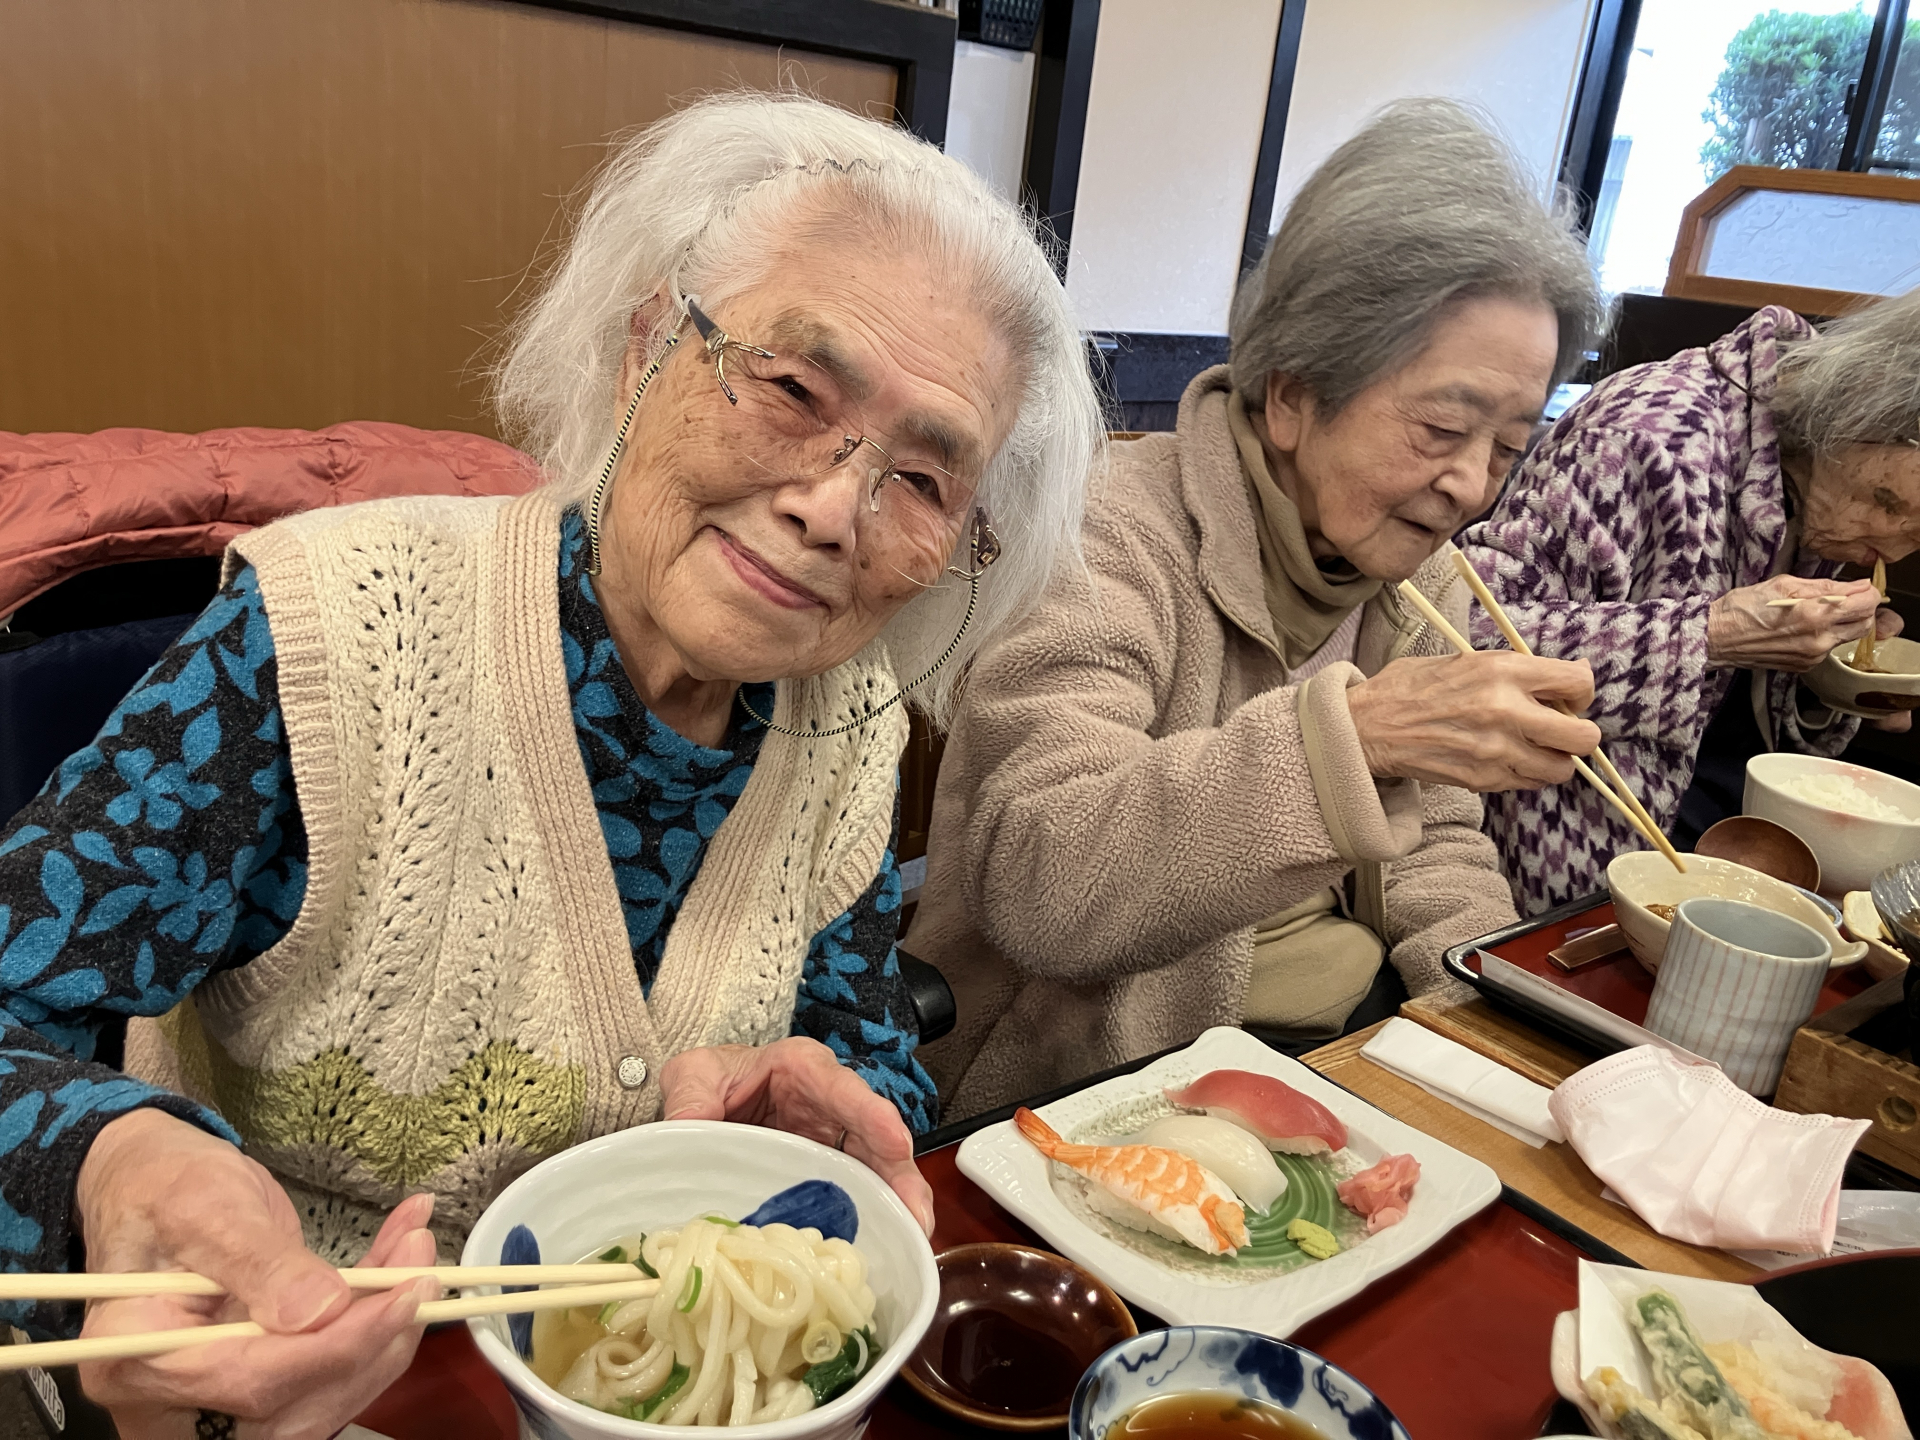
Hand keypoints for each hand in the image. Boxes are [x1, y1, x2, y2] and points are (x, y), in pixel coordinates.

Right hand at [74, 1108, 437, 1438]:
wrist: (154, 1190)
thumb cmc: (164, 1189)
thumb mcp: (207, 1207)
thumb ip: (259, 1262)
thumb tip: (321, 1311)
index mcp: (136, 1354)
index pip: (252, 1378)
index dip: (337, 1345)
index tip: (404, 1297)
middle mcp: (171, 1396)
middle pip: (293, 1401)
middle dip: (373, 1337)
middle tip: (422, 1270)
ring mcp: (212, 1398)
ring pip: (322, 1395)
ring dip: (385, 1330)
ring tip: (416, 1255)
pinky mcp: (255, 1383)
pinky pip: (327, 1374)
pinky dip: (373, 1325)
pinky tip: (399, 1269)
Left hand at [660, 1038, 933, 1235]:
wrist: (708, 1100)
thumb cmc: (712, 1078)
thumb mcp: (694, 1074)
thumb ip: (692, 1095)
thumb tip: (690, 1127)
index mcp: (802, 1069)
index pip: (843, 1090)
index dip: (872, 1116)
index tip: (895, 1142)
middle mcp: (829, 1104)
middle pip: (875, 1135)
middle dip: (899, 1173)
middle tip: (916, 1214)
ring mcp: (832, 1141)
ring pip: (875, 1168)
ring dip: (895, 1203)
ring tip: (912, 1238)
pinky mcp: (827, 1172)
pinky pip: (856, 1192)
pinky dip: (871, 1218)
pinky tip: (881, 1246)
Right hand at [1346, 650, 1600, 791]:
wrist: (1368, 726)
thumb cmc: (1412, 688)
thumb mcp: (1467, 660)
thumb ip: (1518, 669)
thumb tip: (1571, 675)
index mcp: (1503, 671)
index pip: (1578, 683)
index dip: (1580, 692)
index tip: (1567, 697)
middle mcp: (1506, 711)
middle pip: (1583, 737)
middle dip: (1579, 734)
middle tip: (1561, 729)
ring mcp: (1496, 751)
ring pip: (1561, 769)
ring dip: (1554, 760)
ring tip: (1533, 748)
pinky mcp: (1483, 780)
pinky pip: (1529, 783)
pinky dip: (1526, 774)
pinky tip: (1505, 759)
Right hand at [1707, 576, 1882, 671]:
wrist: (1715, 639)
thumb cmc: (1742, 608)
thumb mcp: (1783, 585)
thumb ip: (1824, 586)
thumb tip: (1856, 586)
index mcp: (1815, 615)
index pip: (1867, 603)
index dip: (1865, 591)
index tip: (1856, 587)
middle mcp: (1819, 640)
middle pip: (1866, 624)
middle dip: (1860, 609)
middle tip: (1842, 599)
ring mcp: (1812, 657)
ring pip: (1848, 637)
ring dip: (1841, 623)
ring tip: (1815, 613)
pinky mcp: (1804, 666)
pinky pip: (1828, 649)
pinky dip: (1823, 637)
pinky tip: (1801, 629)